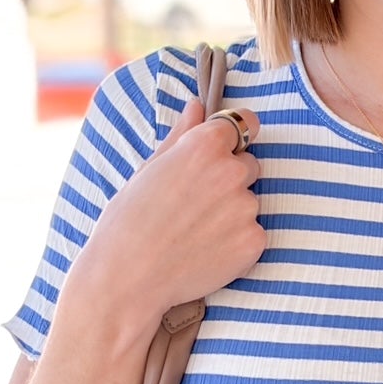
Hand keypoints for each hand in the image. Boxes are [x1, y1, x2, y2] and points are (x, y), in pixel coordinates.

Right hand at [80, 95, 267, 343]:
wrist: (128, 277)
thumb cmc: (128, 221)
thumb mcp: (149, 169)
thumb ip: (181, 135)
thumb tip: (198, 106)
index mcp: (205, 145)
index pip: (244, 122)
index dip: (233, 138)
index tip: (224, 151)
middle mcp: (231, 171)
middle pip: (249, 165)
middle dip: (230, 179)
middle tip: (195, 204)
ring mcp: (246, 207)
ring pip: (250, 202)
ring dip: (233, 213)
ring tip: (195, 232)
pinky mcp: (254, 241)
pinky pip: (254, 234)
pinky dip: (237, 243)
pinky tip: (207, 252)